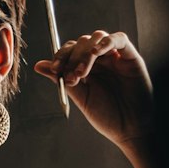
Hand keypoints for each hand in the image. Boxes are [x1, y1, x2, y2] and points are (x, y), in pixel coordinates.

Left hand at [33, 30, 153, 147]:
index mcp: (86, 67)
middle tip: (72, 77)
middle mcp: (100, 59)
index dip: (60, 56)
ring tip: (83, 72)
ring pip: (97, 38)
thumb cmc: (107, 116)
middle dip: (73, 57)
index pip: (70, 51)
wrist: (129, 129)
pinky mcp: (130, 56)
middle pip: (82, 43)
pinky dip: (106, 42)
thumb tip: (38, 65)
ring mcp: (115, 56)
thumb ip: (62, 79)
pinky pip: (119, 38)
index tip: (54, 70)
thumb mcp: (80, 97)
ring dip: (86, 52)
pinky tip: (97, 53)